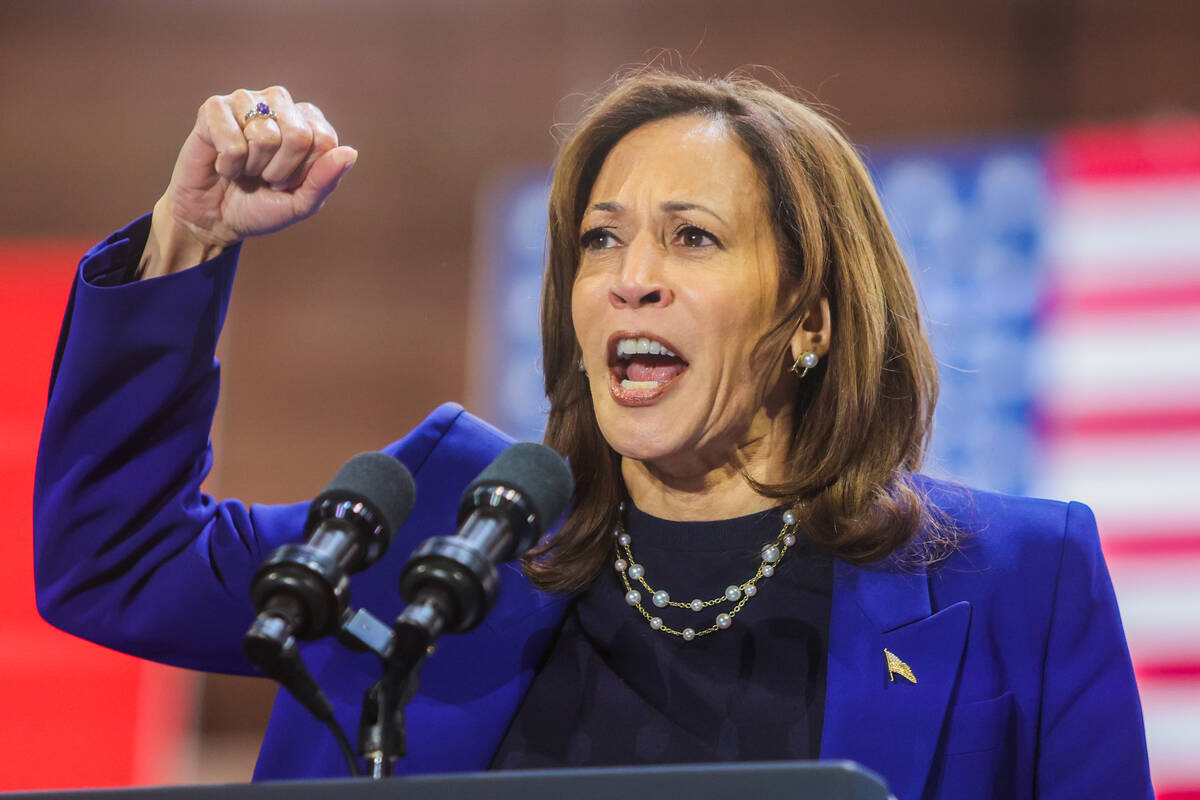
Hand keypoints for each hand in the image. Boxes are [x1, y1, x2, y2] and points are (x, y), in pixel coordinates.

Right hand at [141, 86, 356, 277]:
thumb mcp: (300, 204)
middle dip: (281, 170)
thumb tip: (350, 152)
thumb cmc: (261, 206)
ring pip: (265, 136)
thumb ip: (325, 180)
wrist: (214, 218)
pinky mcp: (213, 109)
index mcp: (307, 120)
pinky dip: (229, 165)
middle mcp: (279, 102)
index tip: (288, 181)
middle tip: (265, 176)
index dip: (305, 172)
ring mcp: (246, 100)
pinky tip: (223, 165)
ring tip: (245, 169)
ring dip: (253, 167)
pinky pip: (233, 142)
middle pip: (299, 136)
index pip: (325, 140)